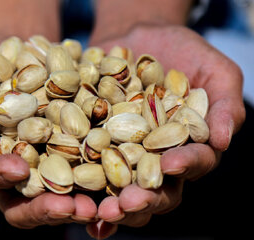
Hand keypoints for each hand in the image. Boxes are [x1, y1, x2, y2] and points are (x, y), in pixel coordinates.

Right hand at [0, 35, 97, 228]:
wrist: (15, 50)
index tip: (17, 168)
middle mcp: (12, 169)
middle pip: (23, 201)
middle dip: (44, 207)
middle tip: (68, 207)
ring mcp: (44, 162)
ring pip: (57, 195)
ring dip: (77, 203)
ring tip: (97, 204)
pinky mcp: (71, 150)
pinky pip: (85, 169)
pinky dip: (100, 177)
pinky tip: (116, 178)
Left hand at [86, 24, 245, 238]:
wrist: (137, 38)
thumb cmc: (182, 53)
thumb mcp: (214, 70)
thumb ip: (225, 103)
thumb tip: (224, 140)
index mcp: (187, 147)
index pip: (191, 163)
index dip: (184, 165)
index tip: (171, 164)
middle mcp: (155, 158)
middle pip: (155, 190)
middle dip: (143, 199)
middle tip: (128, 204)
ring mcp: (123, 155)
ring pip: (121, 190)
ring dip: (112, 206)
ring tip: (100, 212)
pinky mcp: (94, 147)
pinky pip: (89, 171)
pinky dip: (83, 190)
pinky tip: (75, 203)